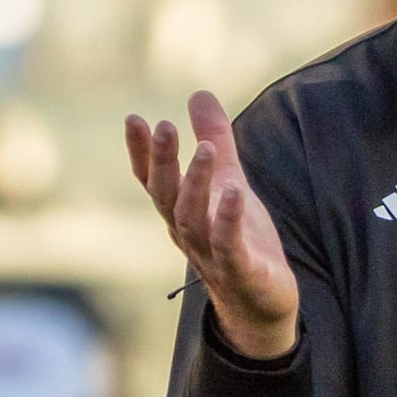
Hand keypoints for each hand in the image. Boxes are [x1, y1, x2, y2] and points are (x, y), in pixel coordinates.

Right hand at [125, 90, 298, 357]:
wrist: (262, 303)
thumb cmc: (240, 239)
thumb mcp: (230, 180)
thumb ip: (215, 138)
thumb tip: (198, 93)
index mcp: (181, 212)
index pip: (154, 180)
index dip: (142, 153)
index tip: (134, 119)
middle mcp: (188, 233)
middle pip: (167, 195)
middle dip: (162, 161)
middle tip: (162, 126)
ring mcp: (211, 254)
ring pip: (193, 219)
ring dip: (197, 183)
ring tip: (206, 149)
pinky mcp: (240, 270)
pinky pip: (229, 245)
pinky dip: (229, 220)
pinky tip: (235, 193)